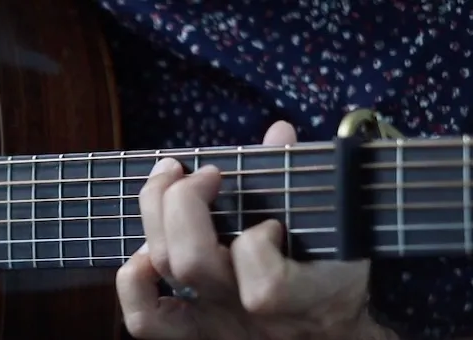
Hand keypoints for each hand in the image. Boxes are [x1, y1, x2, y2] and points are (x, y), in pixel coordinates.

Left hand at [117, 121, 397, 338]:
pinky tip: (148, 248)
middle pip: (192, 262)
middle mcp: (249, 318)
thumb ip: (304, 182)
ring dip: (156, 217)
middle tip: (204, 173)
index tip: (273, 221)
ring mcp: (214, 327)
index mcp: (301, 299)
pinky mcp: (188, 335)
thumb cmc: (332, 278)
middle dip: (186, 200)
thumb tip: (279, 132)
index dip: (258, 242)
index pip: (265, 286)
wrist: (330, 338)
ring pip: (164, 271)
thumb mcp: (338, 233)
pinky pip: (144, 319)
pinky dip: (134, 279)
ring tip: (168, 185)